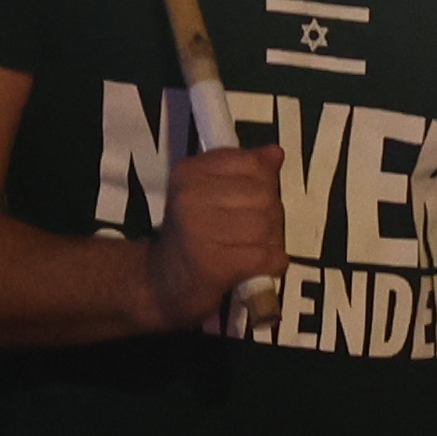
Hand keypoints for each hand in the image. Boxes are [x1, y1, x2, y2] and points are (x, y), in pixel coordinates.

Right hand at [137, 142, 280, 331]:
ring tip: (259, 249)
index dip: (266, 183)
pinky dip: (271, 263)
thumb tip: (275, 153)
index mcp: (190, 171)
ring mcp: (199, 230)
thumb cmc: (190, 235)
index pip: (252, 164)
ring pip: (266, 227)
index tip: (254, 201)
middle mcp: (190, 196)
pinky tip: (262, 266)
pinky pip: (263, 256)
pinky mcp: (212, 264)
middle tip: (259, 231)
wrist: (161, 282)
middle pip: (264, 195)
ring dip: (272, 242)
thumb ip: (244, 172)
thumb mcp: (210, 194)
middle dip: (272, 216)